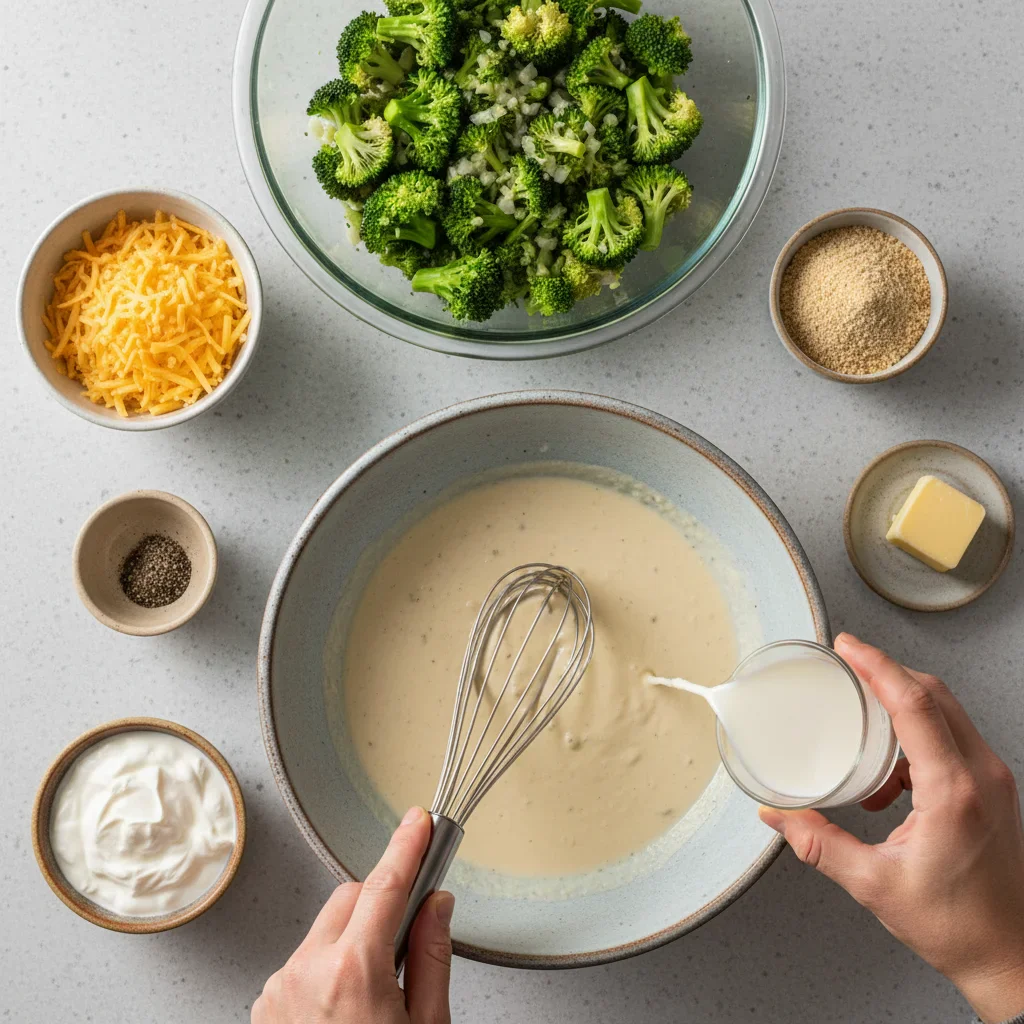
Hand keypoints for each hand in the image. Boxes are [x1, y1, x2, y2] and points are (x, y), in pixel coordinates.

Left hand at [252, 807, 453, 1023]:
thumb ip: (432, 957)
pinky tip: (342, 1007)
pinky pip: (303, 961)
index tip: (418, 821)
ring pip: (326, 929)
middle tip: (403, 940)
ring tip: (369, 994)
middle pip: (351, 898)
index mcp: (354, 972)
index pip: (386, 886)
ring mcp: (280, 987)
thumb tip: (437, 905)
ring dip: (351, 941)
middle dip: (379, 905)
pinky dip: (325, 969)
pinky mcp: (265, 1003)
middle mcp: (308, 971)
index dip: (406, 847)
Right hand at [759, 634, 1023, 1023]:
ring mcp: (992, 781)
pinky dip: (915, 733)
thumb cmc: (958, 926)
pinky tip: (887, 771)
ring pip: (946, 711)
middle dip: (886, 671)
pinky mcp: (992, 790)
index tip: (848, 648)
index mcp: (954, 791)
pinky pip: (952, 737)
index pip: (915, 704)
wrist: (1010, 955)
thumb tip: (779, 816)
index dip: (877, 667)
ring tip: (861, 713)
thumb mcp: (874, 883)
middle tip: (848, 662)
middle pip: (933, 694)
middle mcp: (981, 776)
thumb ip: (818, 844)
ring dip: (902, 700)